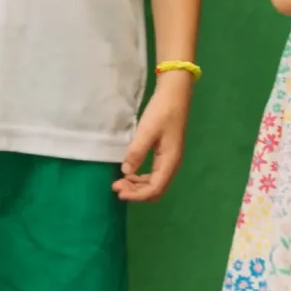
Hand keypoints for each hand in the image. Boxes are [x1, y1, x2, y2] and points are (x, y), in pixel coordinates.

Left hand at [114, 76, 190, 201]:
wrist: (174, 94)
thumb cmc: (162, 111)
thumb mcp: (147, 130)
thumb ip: (136, 152)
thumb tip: (125, 172)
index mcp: (169, 161)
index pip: (154, 188)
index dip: (137, 195)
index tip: (119, 192)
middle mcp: (172, 164)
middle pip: (155, 189)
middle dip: (136, 192)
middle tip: (116, 186)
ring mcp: (170, 159)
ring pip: (154, 183)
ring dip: (137, 186)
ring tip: (120, 181)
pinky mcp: (166, 154)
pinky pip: (154, 174)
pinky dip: (141, 178)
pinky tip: (129, 172)